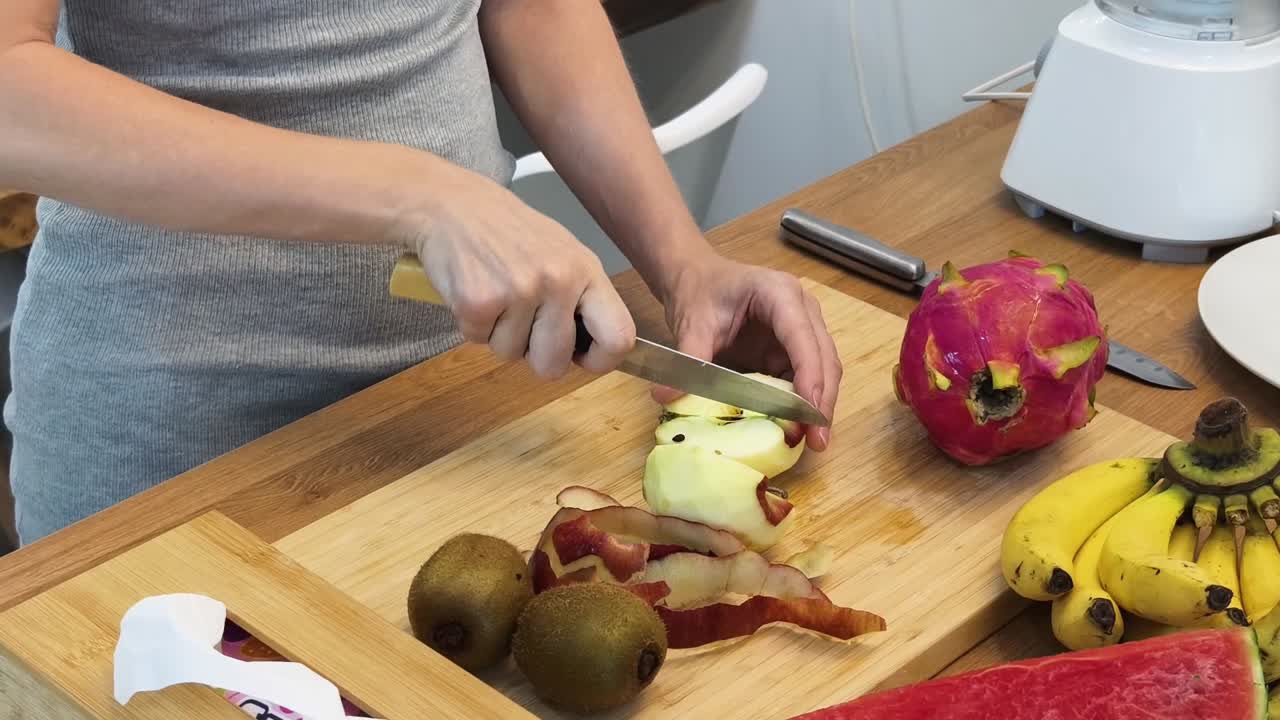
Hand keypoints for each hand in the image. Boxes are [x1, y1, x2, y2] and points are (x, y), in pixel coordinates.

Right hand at [402, 168, 635, 378]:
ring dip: (499, 335)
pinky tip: (475, 291)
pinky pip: (478, 340)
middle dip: (534, 356)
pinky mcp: (477, 301)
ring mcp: (517, 290)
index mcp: (586, 271)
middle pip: (554, 364)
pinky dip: (473, 325)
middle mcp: (558, 280)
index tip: (579, 357)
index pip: (619, 336)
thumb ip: (581, 300)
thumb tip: (592, 352)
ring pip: (510, 355)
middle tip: (522, 324)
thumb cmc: (512, 235)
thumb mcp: (564, 255)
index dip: (600, 360)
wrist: (454, 205)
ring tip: (496, 295)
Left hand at [653, 252, 841, 450]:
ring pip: (823, 369)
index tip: (809, 411)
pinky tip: (796, 426)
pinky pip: (806, 376)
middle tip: (817, 439)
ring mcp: (802, 327)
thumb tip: (668, 396)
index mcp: (779, 294)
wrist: (696, 279)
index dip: (810, 376)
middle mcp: (801, 308)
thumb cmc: (699, 293)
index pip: (803, 338)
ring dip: (818, 404)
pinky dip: (803, 402)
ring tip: (812, 440)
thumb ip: (688, 360)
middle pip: (823, 357)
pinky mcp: (793, 347)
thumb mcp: (691, 324)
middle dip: (821, 399)